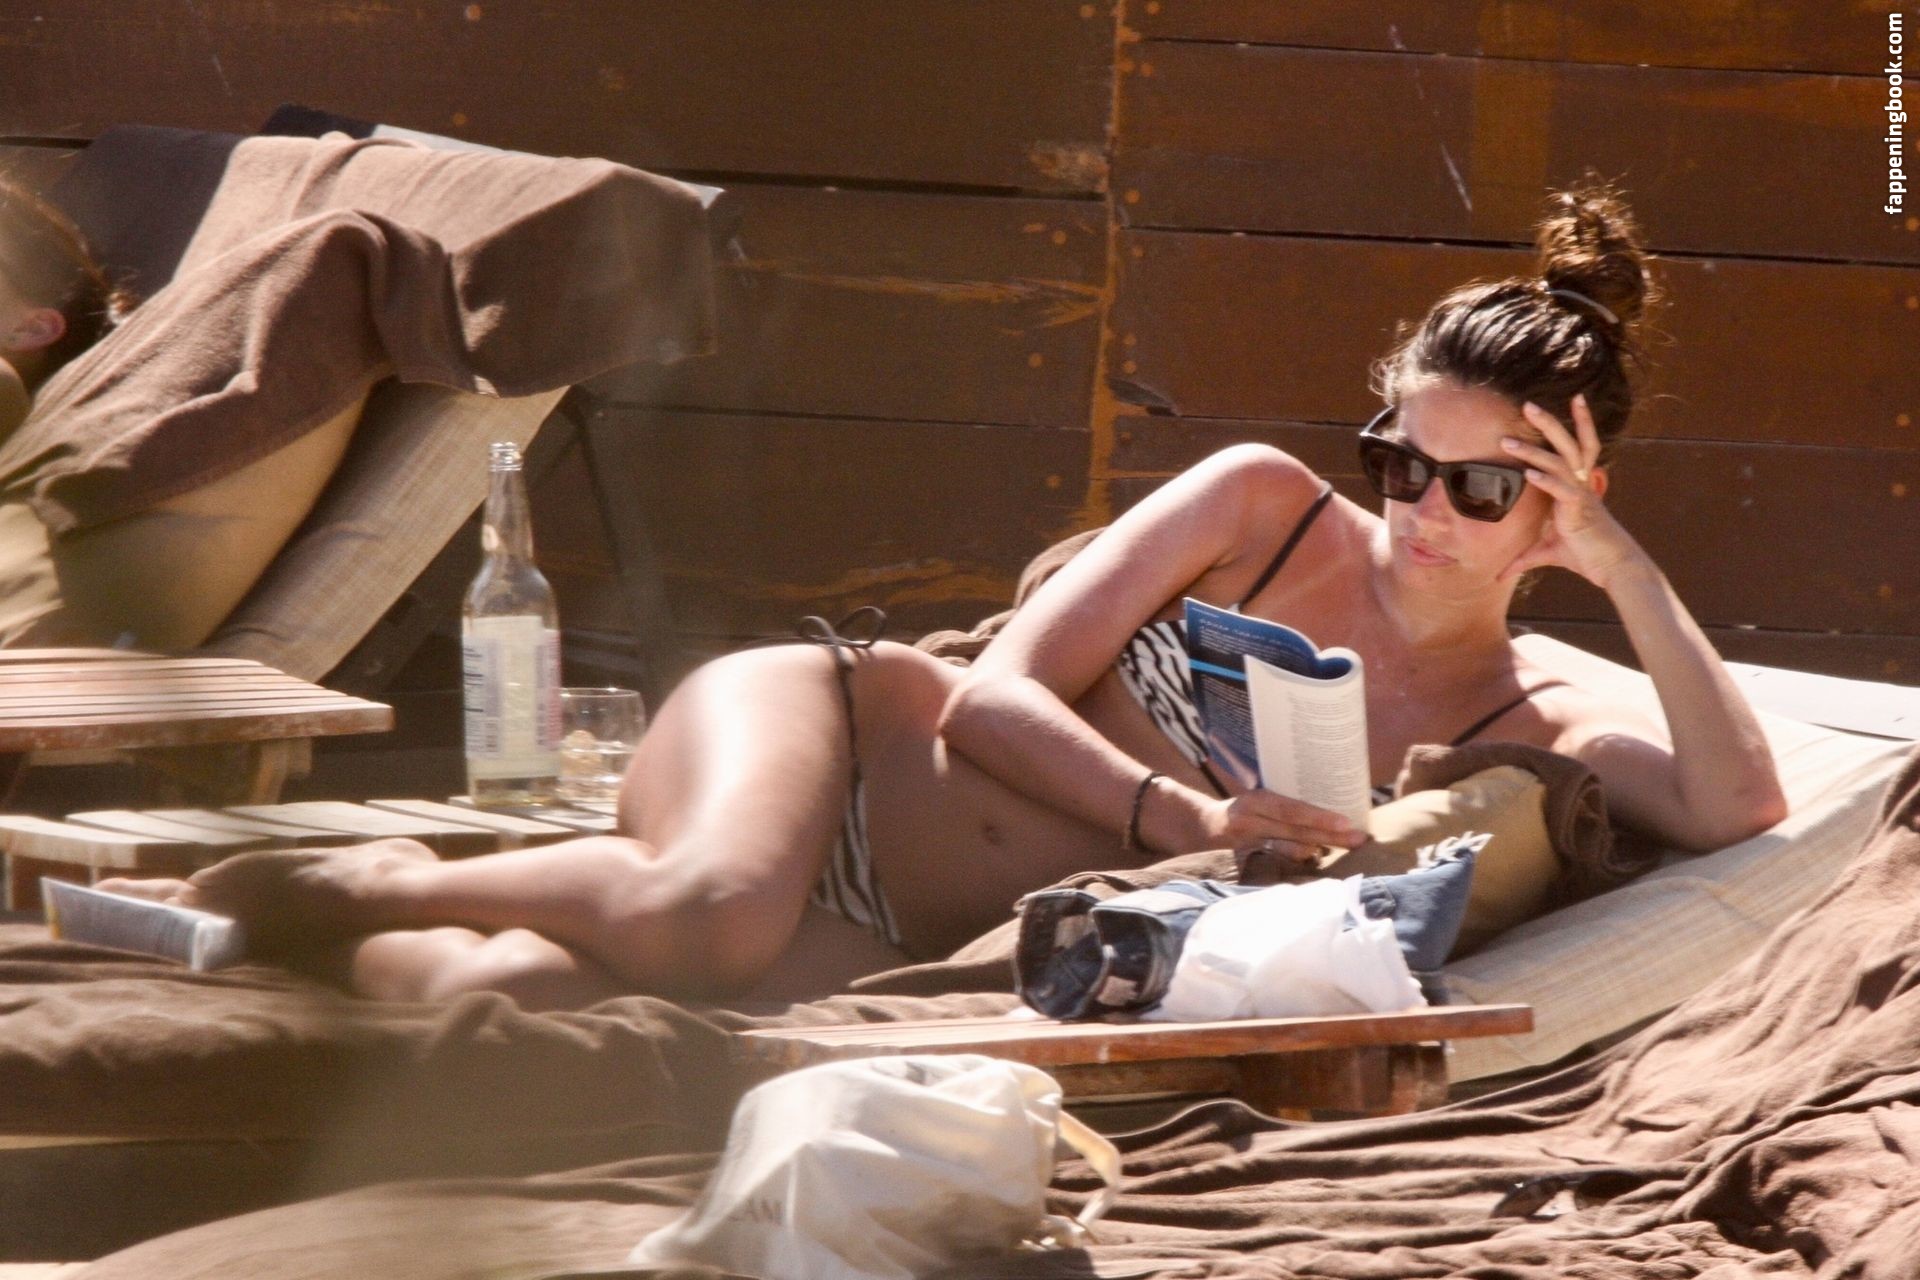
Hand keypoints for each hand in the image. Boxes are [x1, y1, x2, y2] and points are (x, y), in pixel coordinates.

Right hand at [1192, 788, 1365, 869]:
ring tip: (1341, 856)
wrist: (1193, 828)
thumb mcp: (1258, 806)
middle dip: (1328, 836)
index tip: (1347, 823)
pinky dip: (1290, 874)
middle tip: (1358, 840)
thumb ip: (1286, 814)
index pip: (1291, 810)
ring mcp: (1241, 847)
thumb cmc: (1239, 816)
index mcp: (1255, 803)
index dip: (1319, 817)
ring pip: (1282, 854)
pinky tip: (1310, 876)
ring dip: (1312, 857)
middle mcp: (1247, 823)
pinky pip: (1268, 872)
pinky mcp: (1235, 867)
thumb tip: (1333, 825)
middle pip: (1293, 831)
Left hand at [1498, 394, 1648, 591]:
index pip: (1576, 447)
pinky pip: (1561, 491)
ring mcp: (1581, 495)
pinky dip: (1545, 482)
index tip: (1567, 401)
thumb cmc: (1586, 557)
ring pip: (1558, 463)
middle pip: (1568, 444)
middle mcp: (1581, 484)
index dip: (1576, 423)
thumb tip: (1499, 575)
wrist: (1614, 569)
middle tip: (1527, 404)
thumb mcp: (1547, 554)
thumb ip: (1522, 560)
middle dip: (1549, 423)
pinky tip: (1528, 474)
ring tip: (1507, 441)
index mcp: (1576, 486)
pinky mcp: (1579, 511)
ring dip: (1532, 451)